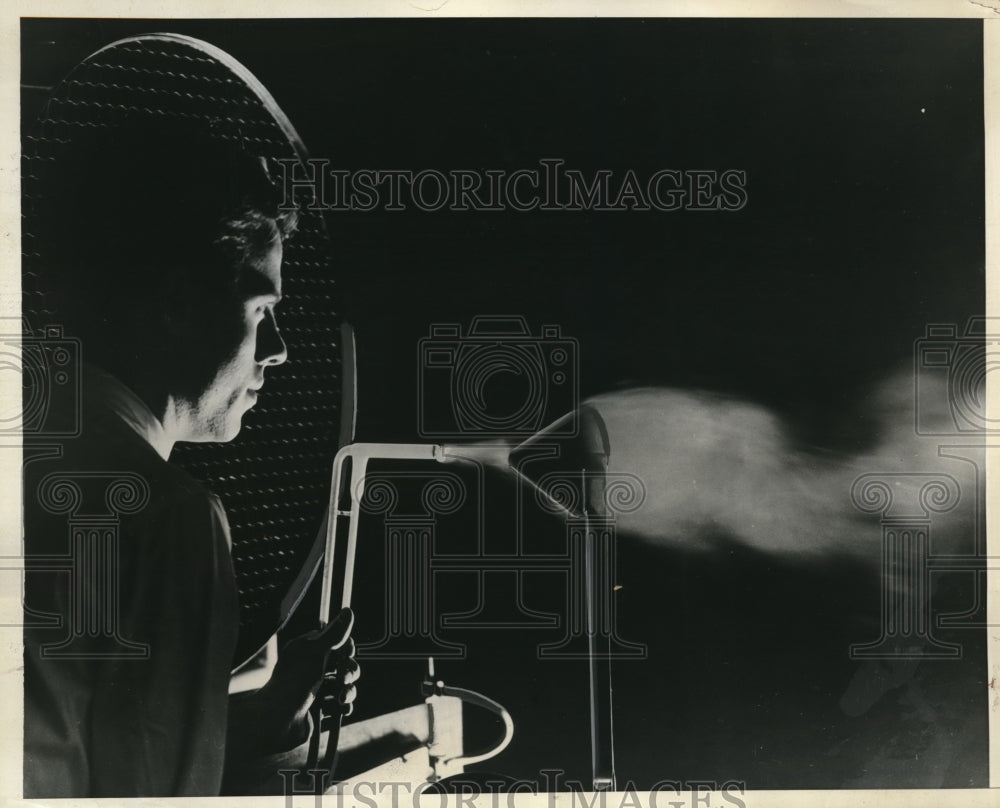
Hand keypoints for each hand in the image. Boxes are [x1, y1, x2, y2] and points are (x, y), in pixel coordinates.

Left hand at [254, 608, 360, 750]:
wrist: (277, 721)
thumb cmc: (291, 683)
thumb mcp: (315, 652)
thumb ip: (334, 633)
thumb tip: (348, 611)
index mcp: (308, 652)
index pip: (336, 644)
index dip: (346, 649)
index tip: (346, 653)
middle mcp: (311, 669)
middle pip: (344, 665)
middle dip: (350, 672)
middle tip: (343, 678)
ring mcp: (316, 691)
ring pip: (345, 686)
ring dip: (348, 691)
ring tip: (339, 699)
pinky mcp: (319, 710)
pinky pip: (341, 706)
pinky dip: (343, 708)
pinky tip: (339, 709)